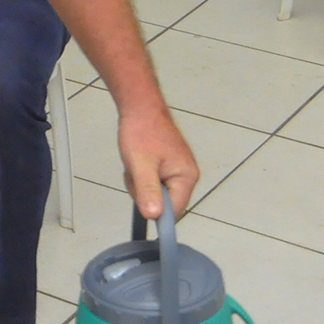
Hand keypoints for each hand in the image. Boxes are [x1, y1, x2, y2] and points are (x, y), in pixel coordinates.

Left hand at [118, 103, 198, 220]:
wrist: (139, 106)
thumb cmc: (141, 132)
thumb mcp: (140, 165)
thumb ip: (148, 191)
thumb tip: (153, 217)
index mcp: (187, 177)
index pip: (175, 212)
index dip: (156, 212)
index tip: (140, 200)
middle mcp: (187, 175)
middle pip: (166, 203)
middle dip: (146, 193)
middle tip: (136, 173)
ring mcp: (179, 169)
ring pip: (157, 192)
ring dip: (141, 183)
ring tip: (136, 163)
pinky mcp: (170, 164)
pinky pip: (155, 181)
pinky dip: (144, 175)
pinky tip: (139, 161)